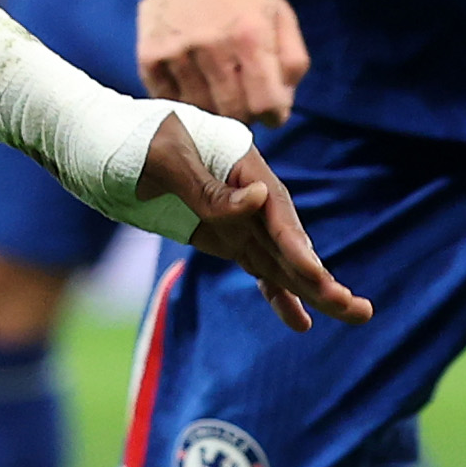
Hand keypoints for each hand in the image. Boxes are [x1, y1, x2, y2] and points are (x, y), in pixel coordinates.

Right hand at [138, 0, 308, 122]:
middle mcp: (212, 47)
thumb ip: (292, 60)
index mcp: (251, 36)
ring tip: (218, 93)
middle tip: (243, 102)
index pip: (266, 103)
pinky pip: (169, 101)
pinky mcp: (150, 58)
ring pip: (201, 111)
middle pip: (233, 114)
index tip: (270, 110)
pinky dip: (183, 101)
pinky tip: (192, 86)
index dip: (273, 115)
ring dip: (214, 110)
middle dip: (244, 115)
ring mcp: (177, 54)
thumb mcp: (280, 14)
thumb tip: (282, 106)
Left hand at [138, 122, 372, 331]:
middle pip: (293, 242)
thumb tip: (259, 198)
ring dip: (316, 291)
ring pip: (285, 262)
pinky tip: (301, 324)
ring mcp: (243, 221)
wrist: (108, 146)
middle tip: (357, 308)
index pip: (276, 210)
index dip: (295, 246)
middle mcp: (252, 196)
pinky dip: (279, 296)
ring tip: (356, 315)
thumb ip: (209, 187)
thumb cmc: (136, 143)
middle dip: (322, 278)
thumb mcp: (166, 158)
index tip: (315, 276)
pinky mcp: (231, 241)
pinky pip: (261, 271)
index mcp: (243, 167)